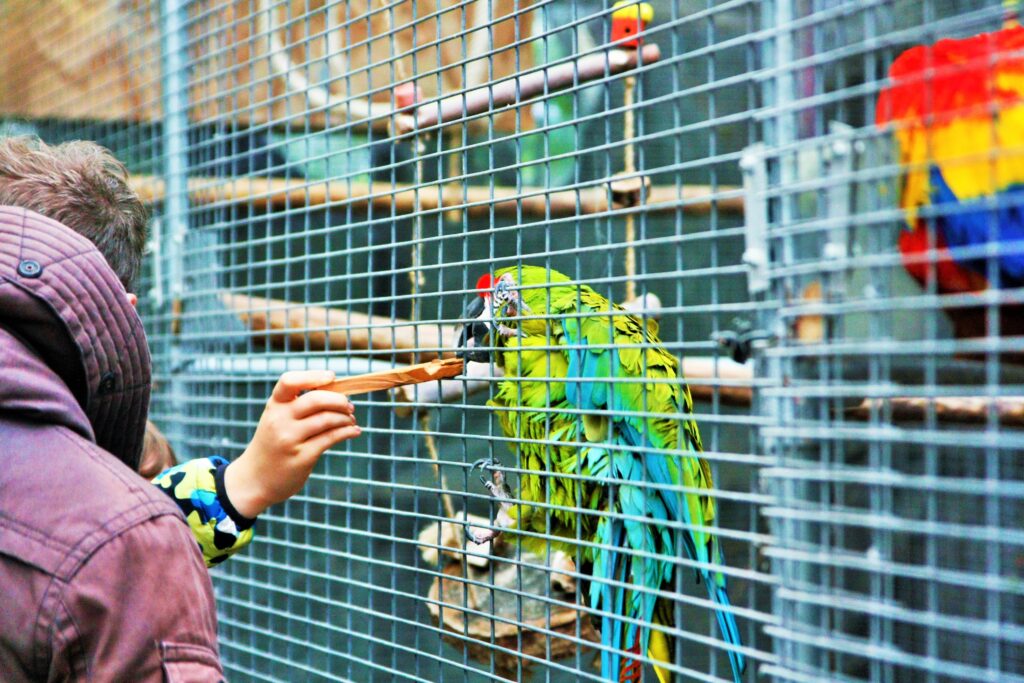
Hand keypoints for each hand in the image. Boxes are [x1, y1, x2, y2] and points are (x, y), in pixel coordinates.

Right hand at [225, 370, 360, 517]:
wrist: (254, 480)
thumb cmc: (272, 444)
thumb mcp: (276, 419)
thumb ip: (298, 405)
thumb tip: (338, 392)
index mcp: (274, 406)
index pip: (290, 381)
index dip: (313, 376)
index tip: (332, 377)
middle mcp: (280, 420)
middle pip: (316, 399)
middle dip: (339, 400)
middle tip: (349, 406)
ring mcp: (290, 439)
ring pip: (327, 419)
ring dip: (346, 418)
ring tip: (351, 420)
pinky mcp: (302, 457)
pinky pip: (331, 438)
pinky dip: (347, 432)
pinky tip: (353, 431)